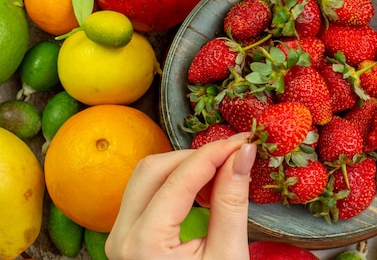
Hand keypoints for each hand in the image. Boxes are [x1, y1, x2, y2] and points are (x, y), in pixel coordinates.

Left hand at [105, 133, 256, 259]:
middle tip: (233, 153)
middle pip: (153, 169)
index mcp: (144, 243)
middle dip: (196, 156)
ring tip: (221, 172)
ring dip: (184, 167)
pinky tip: (203, 189)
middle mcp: (120, 236)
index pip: (180, 177)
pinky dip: (175, 183)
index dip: (215, 153)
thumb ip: (232, 201)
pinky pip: (146, 195)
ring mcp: (119, 238)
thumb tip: (243, 155)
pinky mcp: (127, 239)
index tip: (244, 140)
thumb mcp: (228, 255)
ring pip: (146, 178)